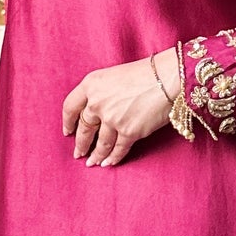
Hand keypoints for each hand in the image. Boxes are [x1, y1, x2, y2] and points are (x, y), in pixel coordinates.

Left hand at [63, 50, 180, 165]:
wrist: (168, 77)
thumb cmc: (144, 73)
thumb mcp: (112, 76)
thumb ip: (100, 93)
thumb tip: (96, 114)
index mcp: (91, 84)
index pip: (70, 107)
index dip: (68, 122)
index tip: (67, 131)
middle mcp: (97, 102)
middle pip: (84, 128)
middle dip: (81, 144)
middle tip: (78, 153)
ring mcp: (112, 118)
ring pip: (100, 143)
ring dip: (96, 155)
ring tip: (92, 162)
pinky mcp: (129, 132)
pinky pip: (118, 149)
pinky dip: (113, 158)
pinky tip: (108, 163)